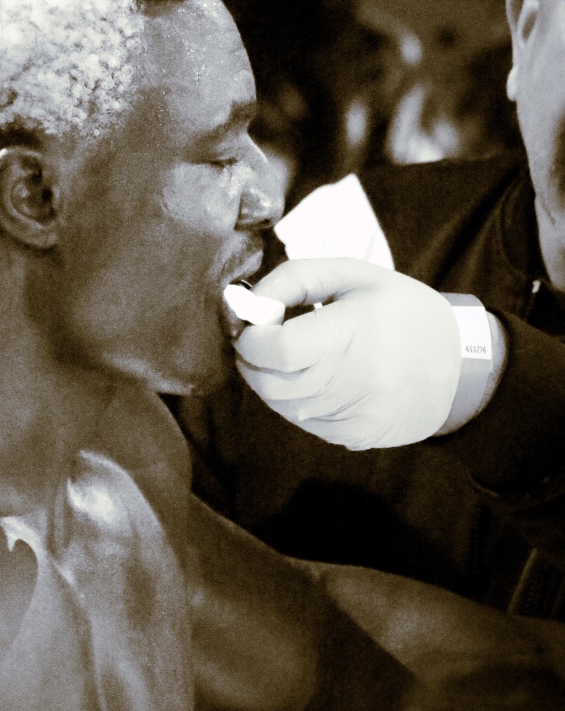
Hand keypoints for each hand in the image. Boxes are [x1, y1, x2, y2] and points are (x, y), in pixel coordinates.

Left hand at [233, 258, 461, 449]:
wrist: (461, 363)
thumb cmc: (403, 311)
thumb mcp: (354, 274)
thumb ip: (295, 279)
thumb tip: (249, 304)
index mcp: (355, 332)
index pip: (278, 350)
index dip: (252, 339)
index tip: (252, 325)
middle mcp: (356, 379)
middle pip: (271, 383)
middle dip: (252, 361)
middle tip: (259, 340)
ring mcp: (357, 414)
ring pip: (282, 406)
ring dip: (271, 381)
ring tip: (290, 356)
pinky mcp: (358, 436)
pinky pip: (304, 422)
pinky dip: (296, 400)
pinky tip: (316, 379)